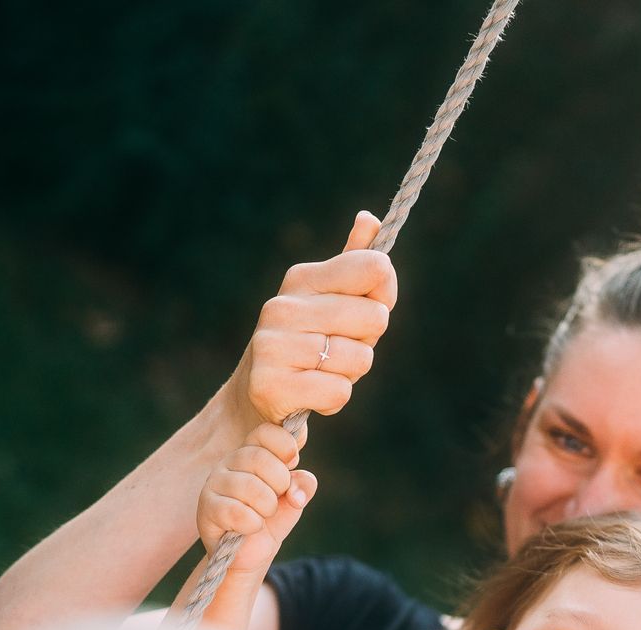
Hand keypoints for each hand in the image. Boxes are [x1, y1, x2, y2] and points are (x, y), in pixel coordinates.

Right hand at [197, 423, 316, 576]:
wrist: (250, 553)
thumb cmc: (271, 520)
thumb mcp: (294, 499)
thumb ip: (303, 485)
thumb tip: (295, 492)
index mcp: (251, 452)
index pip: (266, 432)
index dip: (286, 448)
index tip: (291, 465)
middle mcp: (230, 462)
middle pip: (261, 459)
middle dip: (279, 484)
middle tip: (275, 500)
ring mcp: (214, 483)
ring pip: (250, 487)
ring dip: (267, 508)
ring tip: (262, 516)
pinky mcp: (207, 508)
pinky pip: (238, 512)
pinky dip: (252, 524)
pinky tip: (249, 527)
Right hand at [226, 212, 396, 429]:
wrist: (257, 397)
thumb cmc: (309, 345)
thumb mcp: (332, 303)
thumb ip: (354, 265)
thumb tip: (369, 218)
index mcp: (302, 279)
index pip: (374, 268)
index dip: (383, 296)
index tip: (367, 309)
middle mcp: (282, 307)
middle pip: (375, 317)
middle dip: (367, 342)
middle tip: (338, 351)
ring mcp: (272, 345)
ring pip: (359, 358)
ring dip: (350, 374)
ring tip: (322, 372)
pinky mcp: (271, 386)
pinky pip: (339, 392)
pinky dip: (334, 400)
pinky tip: (312, 395)